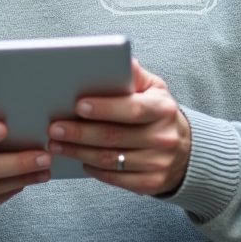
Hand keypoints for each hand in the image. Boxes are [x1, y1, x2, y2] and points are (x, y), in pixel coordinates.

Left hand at [47, 59, 190, 195]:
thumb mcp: (154, 88)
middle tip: (55, 128)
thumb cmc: (158, 113)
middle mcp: (163, 137)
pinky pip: (116, 179)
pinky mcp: (151, 184)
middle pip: (114, 136)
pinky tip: (79, 161)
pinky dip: (94, 170)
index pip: (132, 109)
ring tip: (57, 144)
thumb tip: (117, 57)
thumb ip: (134, 74)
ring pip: (110, 159)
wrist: (186, 150)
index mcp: (162, 108)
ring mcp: (158, 163)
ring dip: (79, 152)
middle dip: (80, 133)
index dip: (105, 108)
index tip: (78, 106)